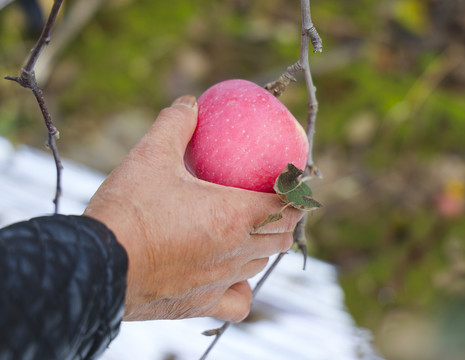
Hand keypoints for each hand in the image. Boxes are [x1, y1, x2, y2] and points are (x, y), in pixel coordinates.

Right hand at [84, 95, 302, 321]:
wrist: (95, 266)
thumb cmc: (128, 211)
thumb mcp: (149, 157)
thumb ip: (174, 125)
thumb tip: (189, 104)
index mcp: (233, 216)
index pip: (286, 206)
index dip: (296, 194)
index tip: (294, 184)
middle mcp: (235, 252)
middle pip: (280, 238)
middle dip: (283, 220)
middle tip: (272, 205)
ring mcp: (219, 281)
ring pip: (259, 265)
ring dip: (262, 247)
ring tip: (249, 233)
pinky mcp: (200, 305)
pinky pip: (237, 303)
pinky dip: (240, 288)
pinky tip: (229, 276)